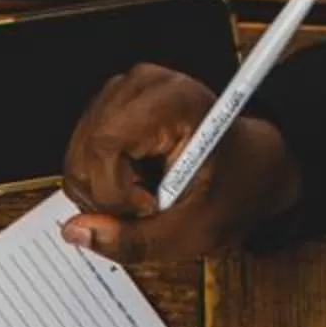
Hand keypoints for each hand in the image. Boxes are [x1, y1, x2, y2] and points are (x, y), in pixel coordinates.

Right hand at [59, 65, 300, 267]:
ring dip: (101, 193)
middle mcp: (144, 86)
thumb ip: (131, 240)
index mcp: (174, 101)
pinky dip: (98, 184)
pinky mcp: (109, 110)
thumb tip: (77, 232)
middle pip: (85, 152)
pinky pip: (79, 157)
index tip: (148, 206)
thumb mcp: (192, 231)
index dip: (114, 189)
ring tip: (142, 195)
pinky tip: (130, 186)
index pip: (104, 144)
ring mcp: (123, 94)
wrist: (248, 167)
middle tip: (145, 207)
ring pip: (77, 158)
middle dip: (105, 197)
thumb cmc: (232, 189)